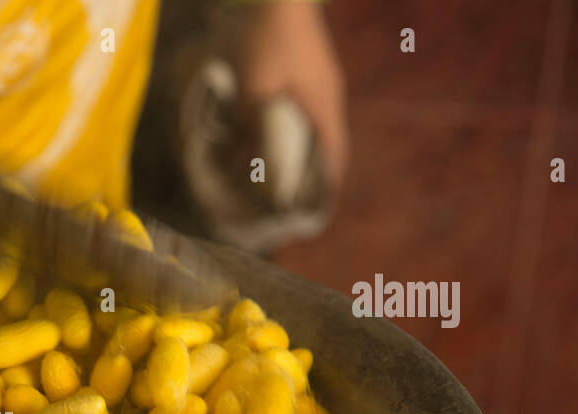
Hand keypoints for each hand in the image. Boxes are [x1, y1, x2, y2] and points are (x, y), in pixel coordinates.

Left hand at [236, 2, 348, 191]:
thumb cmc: (268, 42)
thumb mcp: (253, 89)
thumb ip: (250, 125)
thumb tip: (243, 159)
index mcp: (322, 105)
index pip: (334, 153)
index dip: (328, 182)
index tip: (319, 206)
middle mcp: (331, 96)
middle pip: (332, 144)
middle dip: (319, 172)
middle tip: (301, 196)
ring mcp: (326, 82)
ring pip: (322, 127)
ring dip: (310, 150)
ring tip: (291, 173)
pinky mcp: (316, 73)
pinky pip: (314, 112)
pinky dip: (303, 131)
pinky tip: (284, 137)